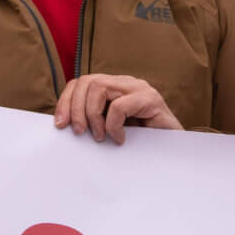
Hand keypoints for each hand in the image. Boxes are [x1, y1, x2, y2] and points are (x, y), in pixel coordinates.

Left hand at [54, 74, 182, 142]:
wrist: (175, 153)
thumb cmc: (140, 143)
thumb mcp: (108, 129)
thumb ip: (91, 121)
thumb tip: (62, 125)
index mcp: (113, 87)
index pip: (81, 82)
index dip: (66, 101)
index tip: (60, 125)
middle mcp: (125, 82)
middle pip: (87, 82)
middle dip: (76, 109)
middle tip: (79, 133)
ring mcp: (139, 88)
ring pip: (99, 88)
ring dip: (93, 116)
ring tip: (101, 137)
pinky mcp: (151, 99)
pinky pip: (119, 106)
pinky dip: (113, 125)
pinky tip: (120, 139)